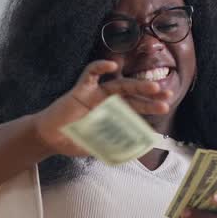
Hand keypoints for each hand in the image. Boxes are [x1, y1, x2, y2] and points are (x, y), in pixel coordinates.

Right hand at [31, 60, 172, 156]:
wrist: (50, 138)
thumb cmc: (74, 141)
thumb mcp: (98, 147)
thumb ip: (114, 146)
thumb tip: (135, 151)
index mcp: (113, 113)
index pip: (135, 107)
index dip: (150, 106)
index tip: (165, 106)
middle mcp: (107, 101)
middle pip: (132, 94)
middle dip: (149, 95)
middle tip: (166, 95)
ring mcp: (95, 93)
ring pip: (118, 84)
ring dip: (136, 84)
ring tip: (153, 87)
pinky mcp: (80, 89)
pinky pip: (90, 74)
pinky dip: (99, 68)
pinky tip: (111, 66)